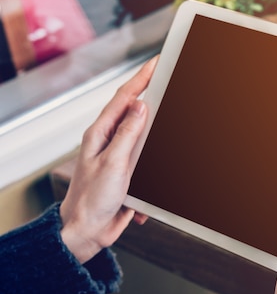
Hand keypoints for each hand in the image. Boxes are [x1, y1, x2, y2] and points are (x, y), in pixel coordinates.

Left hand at [59, 56, 156, 263]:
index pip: (125, 98)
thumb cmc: (92, 198)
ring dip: (158, 130)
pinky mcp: (129, 171)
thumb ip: (128, 133)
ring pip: (145, 134)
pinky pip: (149, 160)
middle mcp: (110, 141)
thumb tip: (140, 106)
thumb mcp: (114, 163)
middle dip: (152, 94)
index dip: (142, 77)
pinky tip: (161, 161)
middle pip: (135, 111)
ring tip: (171, 113)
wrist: (87, 230)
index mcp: (101, 133)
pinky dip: (156, 162)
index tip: (157, 62)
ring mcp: (120, 155)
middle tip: (169, 79)